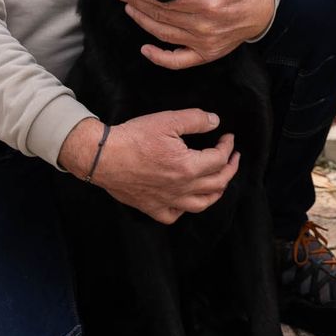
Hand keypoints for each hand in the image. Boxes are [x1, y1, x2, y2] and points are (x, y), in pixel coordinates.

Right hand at [58, 113, 236, 222]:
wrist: (103, 157)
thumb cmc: (134, 138)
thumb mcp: (167, 120)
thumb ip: (195, 120)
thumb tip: (215, 121)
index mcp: (188, 167)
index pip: (220, 159)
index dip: (228, 146)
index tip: (228, 137)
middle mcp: (182, 189)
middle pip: (218, 184)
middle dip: (230, 169)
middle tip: (233, 157)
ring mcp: (168, 201)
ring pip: (202, 204)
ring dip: (216, 192)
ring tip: (220, 181)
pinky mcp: (152, 208)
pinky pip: (175, 215)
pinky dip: (186, 208)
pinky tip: (187, 199)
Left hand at [118, 0, 274, 69]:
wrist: (256, 11)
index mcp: (208, 2)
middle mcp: (204, 25)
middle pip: (162, 14)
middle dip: (138, 3)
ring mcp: (203, 43)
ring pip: (164, 33)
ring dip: (142, 21)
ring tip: (129, 9)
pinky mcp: (204, 55)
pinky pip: (178, 61)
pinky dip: (159, 58)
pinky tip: (145, 49)